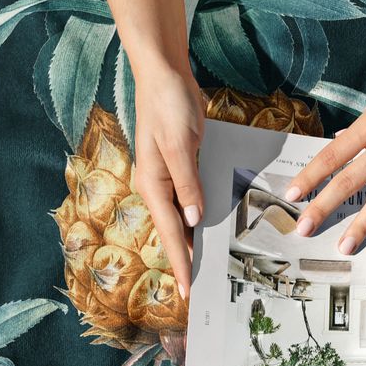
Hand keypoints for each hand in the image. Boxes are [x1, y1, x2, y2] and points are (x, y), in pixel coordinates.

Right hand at [131, 60, 207, 296]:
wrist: (164, 73)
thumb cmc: (168, 104)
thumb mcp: (179, 144)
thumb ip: (187, 183)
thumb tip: (194, 220)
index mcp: (152, 184)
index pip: (170, 234)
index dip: (180, 264)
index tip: (189, 292)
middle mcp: (157, 185)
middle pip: (175, 232)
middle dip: (187, 261)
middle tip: (203, 291)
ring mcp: (168, 176)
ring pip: (183, 218)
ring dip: (195, 242)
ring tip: (211, 268)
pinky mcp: (180, 165)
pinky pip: (191, 199)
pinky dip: (201, 216)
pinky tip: (213, 226)